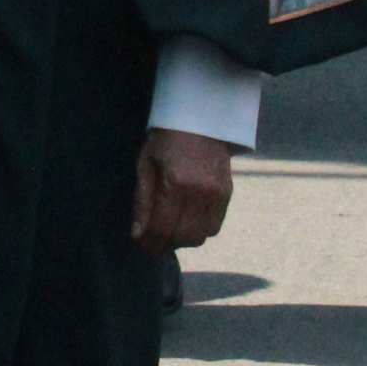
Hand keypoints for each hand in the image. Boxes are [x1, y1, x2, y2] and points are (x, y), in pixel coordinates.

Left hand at [130, 128, 233, 249]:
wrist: (200, 119)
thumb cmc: (165, 140)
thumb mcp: (145, 165)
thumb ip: (142, 202)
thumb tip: (137, 236)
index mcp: (175, 183)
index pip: (162, 228)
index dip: (149, 244)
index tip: (140, 247)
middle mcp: (201, 192)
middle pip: (183, 238)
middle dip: (165, 245)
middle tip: (152, 240)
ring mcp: (218, 194)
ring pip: (201, 237)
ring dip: (182, 240)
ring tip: (168, 229)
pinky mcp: (228, 194)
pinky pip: (214, 227)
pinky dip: (199, 231)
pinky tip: (186, 220)